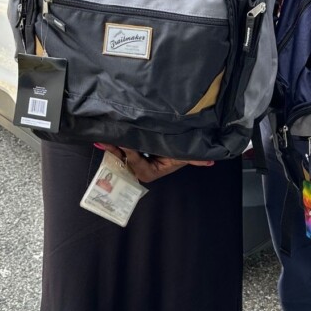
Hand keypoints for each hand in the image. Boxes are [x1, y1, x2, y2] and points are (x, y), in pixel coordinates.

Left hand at [94, 144, 213, 183]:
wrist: (178, 139)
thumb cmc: (180, 147)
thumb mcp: (186, 151)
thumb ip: (196, 157)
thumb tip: (210, 162)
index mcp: (154, 170)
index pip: (141, 167)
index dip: (133, 157)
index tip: (126, 145)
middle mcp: (142, 168)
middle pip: (126, 164)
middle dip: (116, 154)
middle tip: (104, 142)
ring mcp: (134, 161)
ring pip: (120, 158)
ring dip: (111, 149)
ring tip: (100, 139)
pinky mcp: (128, 153)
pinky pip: (118, 151)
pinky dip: (111, 145)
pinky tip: (100, 139)